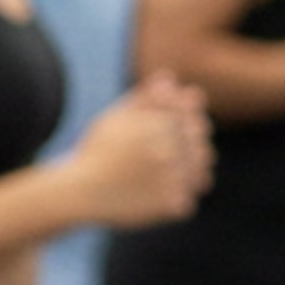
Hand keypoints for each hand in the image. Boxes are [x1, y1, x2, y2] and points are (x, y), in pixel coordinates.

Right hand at [67, 74, 212, 228]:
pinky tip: (149, 198)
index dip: (187, 132)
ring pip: (200, 177)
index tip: (168, 141)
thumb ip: (147, 98)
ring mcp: (173, 180)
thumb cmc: (98, 150)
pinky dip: (172, 202)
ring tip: (157, 180)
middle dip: (189, 155)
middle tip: (158, 163)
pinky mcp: (171, 205)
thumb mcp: (118, 117)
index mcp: (160, 126)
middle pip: (204, 151)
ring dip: (186, 178)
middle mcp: (170, 151)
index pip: (197, 124)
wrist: (80, 191)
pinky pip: (185, 203)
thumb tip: (171, 78)